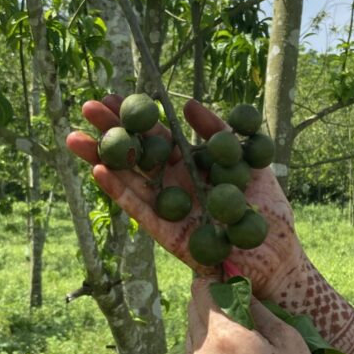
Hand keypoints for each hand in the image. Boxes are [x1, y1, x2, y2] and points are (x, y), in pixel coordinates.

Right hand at [66, 96, 303, 298]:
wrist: (278, 258)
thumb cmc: (269, 212)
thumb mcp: (251, 162)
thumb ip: (222, 134)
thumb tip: (189, 105)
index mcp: (193, 166)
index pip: (158, 137)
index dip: (136, 118)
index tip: (112, 96)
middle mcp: (175, 186)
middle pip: (137, 155)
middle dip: (111, 131)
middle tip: (87, 107)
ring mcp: (168, 210)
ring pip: (129, 180)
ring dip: (102, 158)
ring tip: (74, 136)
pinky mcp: (166, 235)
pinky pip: (139, 210)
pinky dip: (119, 192)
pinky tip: (99, 171)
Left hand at [172, 277, 348, 353]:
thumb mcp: (289, 341)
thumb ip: (256, 309)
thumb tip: (236, 284)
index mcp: (224, 335)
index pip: (203, 290)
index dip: (214, 281)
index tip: (227, 279)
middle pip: (194, 312)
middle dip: (211, 303)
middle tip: (236, 307)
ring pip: (189, 338)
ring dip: (206, 331)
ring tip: (236, 341)